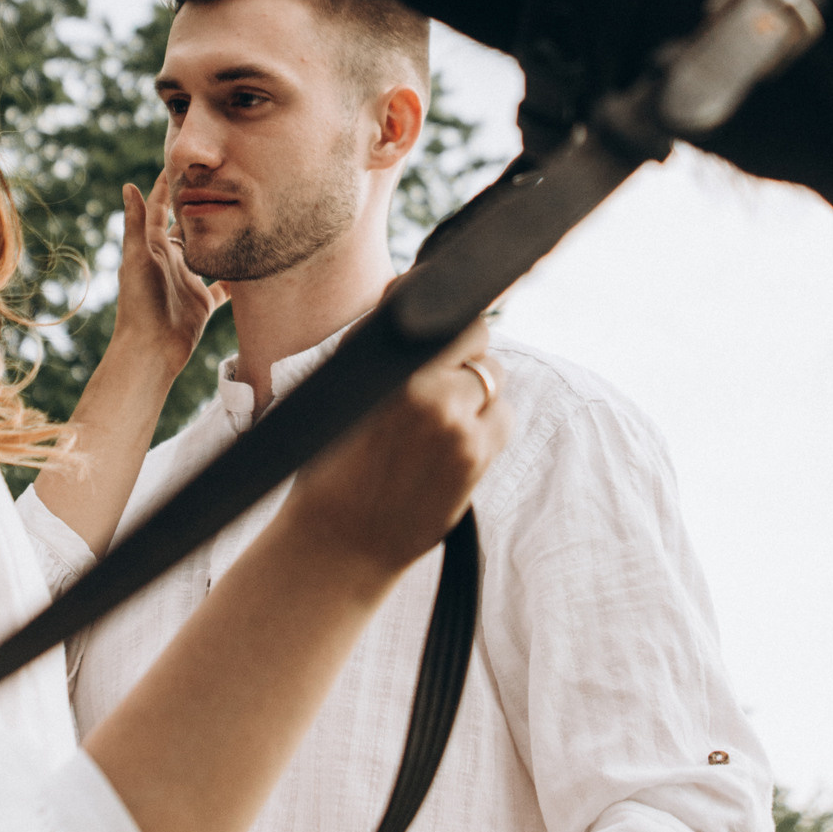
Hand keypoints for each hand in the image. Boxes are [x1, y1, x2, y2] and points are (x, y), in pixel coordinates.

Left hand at [112, 173, 227, 380]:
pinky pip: (222, 285)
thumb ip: (136, 223)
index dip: (169, 186)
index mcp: (152, 247)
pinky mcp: (202, 302)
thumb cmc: (140, 303)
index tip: (182, 163)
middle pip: (188, 227)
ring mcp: (187, 281)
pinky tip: (251, 262)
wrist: (150, 350)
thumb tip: (127, 185)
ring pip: (208, 253)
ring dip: (221, 238)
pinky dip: (234, 275)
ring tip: (242, 217)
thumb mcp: (138, 258)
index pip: (161, 209)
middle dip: (202, 207)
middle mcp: (171, 261)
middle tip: (223, 184)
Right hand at [286, 319, 508, 578]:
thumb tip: (402, 288)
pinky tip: (456, 442)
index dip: (444, 321)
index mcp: (386, 368)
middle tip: (442, 376)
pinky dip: (489, 422)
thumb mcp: (335, 388)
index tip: (438, 331)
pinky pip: (504, 417)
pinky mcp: (476, 458)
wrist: (339, 543)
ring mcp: (456, 426)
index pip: (444, 312)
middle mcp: (424, 391)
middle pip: (478, 337)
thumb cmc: (328, 461)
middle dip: (465, 350)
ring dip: (479, 388)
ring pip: (495, 377)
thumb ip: (374, 337)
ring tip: (442, 417)